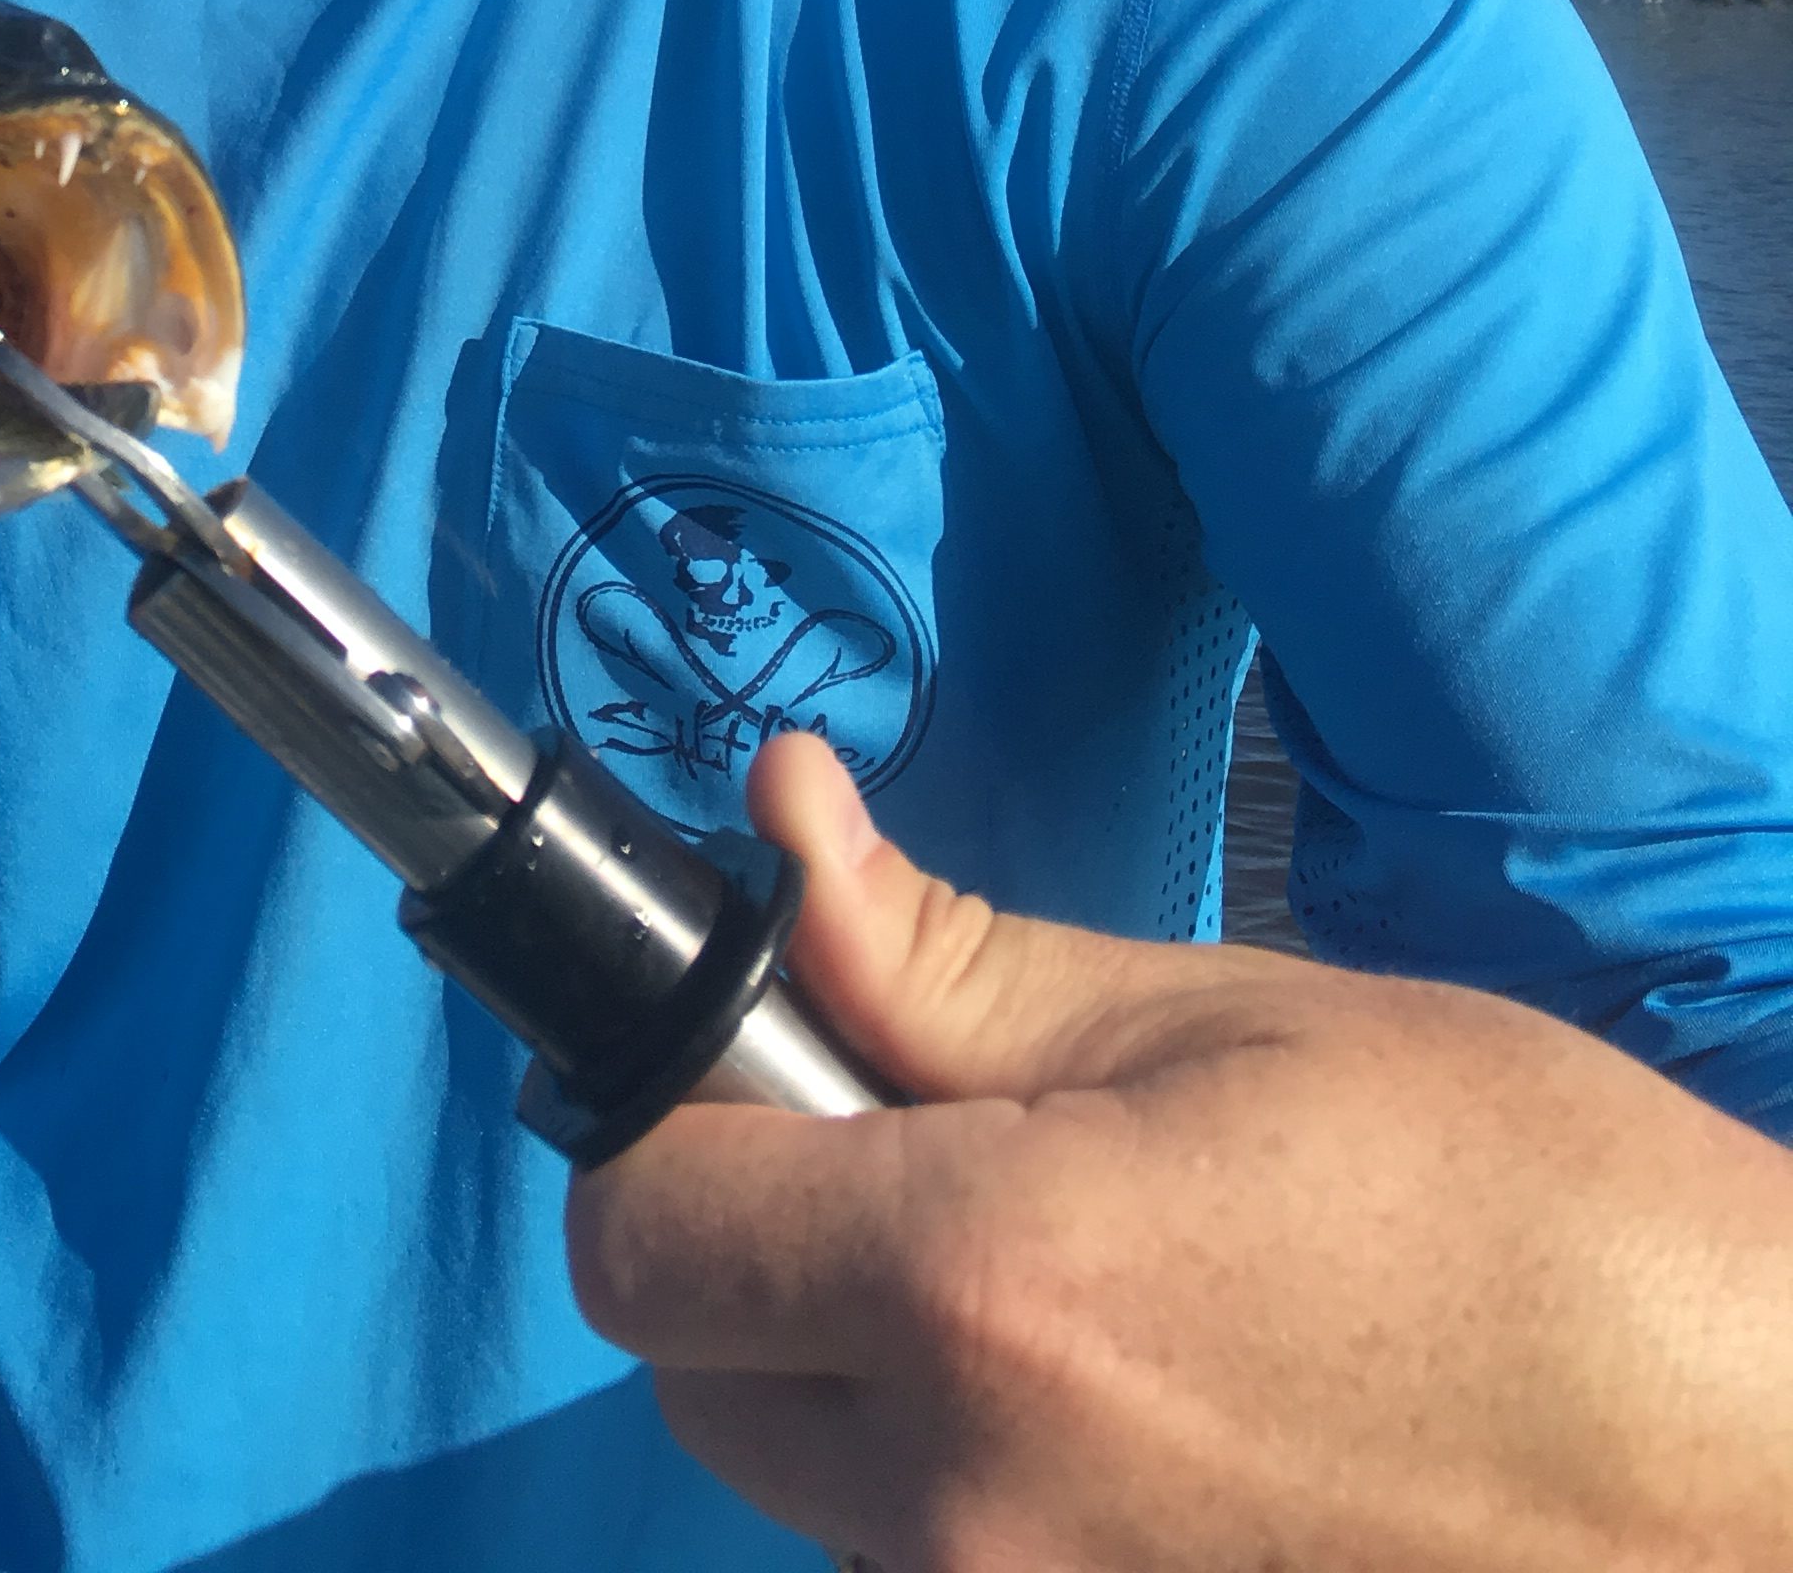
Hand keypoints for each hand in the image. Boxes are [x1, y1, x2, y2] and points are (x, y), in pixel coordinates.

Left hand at [567, 732, 1792, 1572]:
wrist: (1744, 1463)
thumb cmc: (1513, 1202)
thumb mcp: (1217, 1018)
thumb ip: (941, 955)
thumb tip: (777, 822)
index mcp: (973, 1290)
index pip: (638, 1233)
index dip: (671, 1127)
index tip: (766, 1064)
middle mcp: (961, 1505)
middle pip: (698, 1372)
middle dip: (758, 1246)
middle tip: (928, 1151)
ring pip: (814, 1488)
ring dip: (864, 1375)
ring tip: (1078, 1278)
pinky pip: (943, 1569)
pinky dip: (974, 1479)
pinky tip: (1141, 1397)